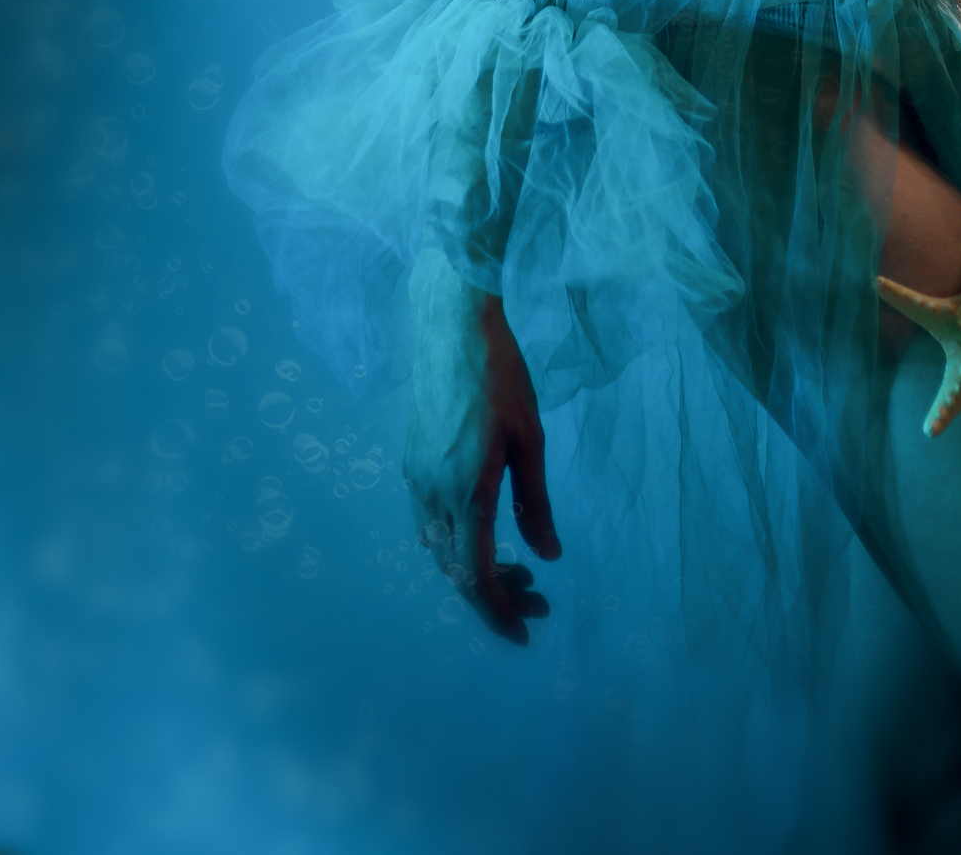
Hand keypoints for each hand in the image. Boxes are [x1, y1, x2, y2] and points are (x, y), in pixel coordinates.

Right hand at [403, 249, 560, 643]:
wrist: (451, 329)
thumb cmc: (501, 377)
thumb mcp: (532, 440)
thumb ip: (536, 503)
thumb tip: (548, 558)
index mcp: (468, 490)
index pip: (476, 576)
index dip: (499, 612)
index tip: (525, 632)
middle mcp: (433, 494)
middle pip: (456, 571)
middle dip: (495, 595)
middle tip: (538, 600)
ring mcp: (416, 479)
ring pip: (440, 550)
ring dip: (475, 570)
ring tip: (518, 570)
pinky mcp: (412, 463)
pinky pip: (429, 524)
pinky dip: (456, 543)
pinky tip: (482, 534)